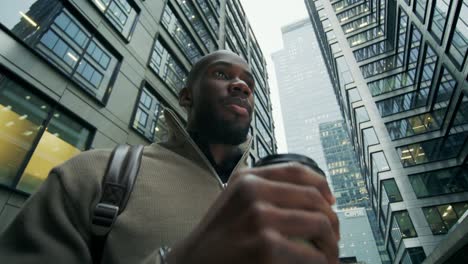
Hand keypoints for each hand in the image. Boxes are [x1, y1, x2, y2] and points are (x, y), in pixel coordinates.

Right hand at [167, 163, 339, 263]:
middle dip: (332, 221)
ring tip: (329, 256)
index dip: (321, 185)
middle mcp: (253, 192)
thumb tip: (311, 196)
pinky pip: (312, 256)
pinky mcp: (266, 248)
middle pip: (314, 199)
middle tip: (333, 238)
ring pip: (320, 226)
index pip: (296, 170)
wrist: (192, 263)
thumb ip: (262, 191)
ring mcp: (260, 218)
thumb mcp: (233, 201)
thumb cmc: (216, 238)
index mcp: (247, 178)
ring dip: (331, 245)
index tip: (330, 201)